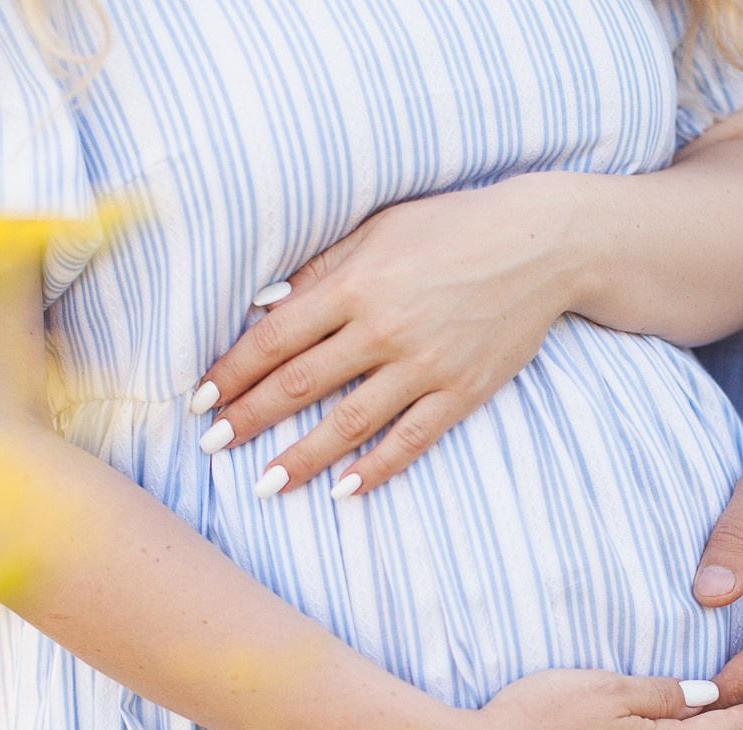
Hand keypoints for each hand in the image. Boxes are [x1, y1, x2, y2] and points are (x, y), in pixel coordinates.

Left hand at [194, 174, 582, 496]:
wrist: (542, 245)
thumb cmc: (455, 227)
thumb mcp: (380, 229)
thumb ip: (321, 268)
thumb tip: (261, 307)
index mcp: (356, 283)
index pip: (275, 338)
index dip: (232, 373)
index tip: (200, 400)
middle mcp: (384, 328)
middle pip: (300, 384)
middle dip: (250, 418)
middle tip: (212, 447)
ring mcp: (425, 365)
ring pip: (349, 422)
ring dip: (302, 457)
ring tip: (265, 484)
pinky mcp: (462, 391)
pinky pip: (411, 439)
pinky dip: (376, 467)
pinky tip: (345, 489)